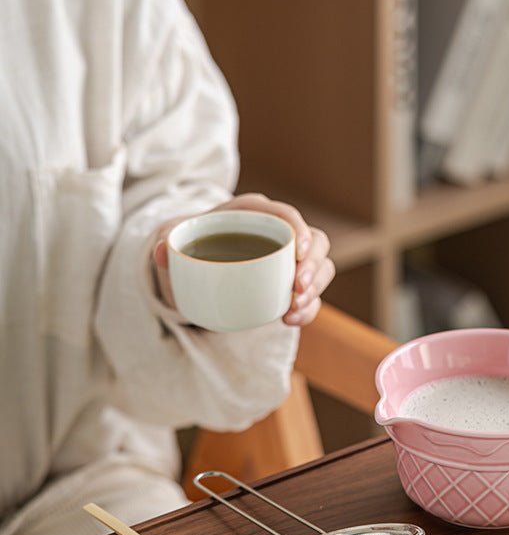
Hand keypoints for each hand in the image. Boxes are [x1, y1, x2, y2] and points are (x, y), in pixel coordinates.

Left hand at [151, 193, 334, 326]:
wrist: (196, 263)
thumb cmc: (192, 242)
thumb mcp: (175, 239)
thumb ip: (166, 242)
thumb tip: (161, 253)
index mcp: (256, 213)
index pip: (288, 215)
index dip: (299, 229)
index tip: (297, 251)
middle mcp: (280, 234)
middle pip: (315, 242)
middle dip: (313, 266)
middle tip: (297, 288)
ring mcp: (290, 262)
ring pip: (321, 269)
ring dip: (314, 291)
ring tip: (292, 309)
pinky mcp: (292, 285)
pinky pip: (311, 296)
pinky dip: (307, 309)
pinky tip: (290, 320)